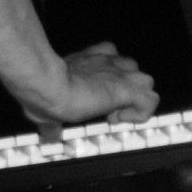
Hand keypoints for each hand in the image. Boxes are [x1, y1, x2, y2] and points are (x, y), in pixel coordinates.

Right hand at [22, 41, 158, 128]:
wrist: (48, 86)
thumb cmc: (42, 90)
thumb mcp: (45, 108)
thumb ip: (50, 122)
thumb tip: (48, 135)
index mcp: (85, 61)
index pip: (109, 56)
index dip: (107, 78)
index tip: (97, 98)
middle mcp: (105, 62)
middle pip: (130, 68)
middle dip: (124, 88)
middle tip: (107, 107)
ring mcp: (119, 73)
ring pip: (144, 82)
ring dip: (135, 99)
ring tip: (116, 112)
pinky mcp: (129, 89)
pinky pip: (150, 101)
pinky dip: (141, 114)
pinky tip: (121, 119)